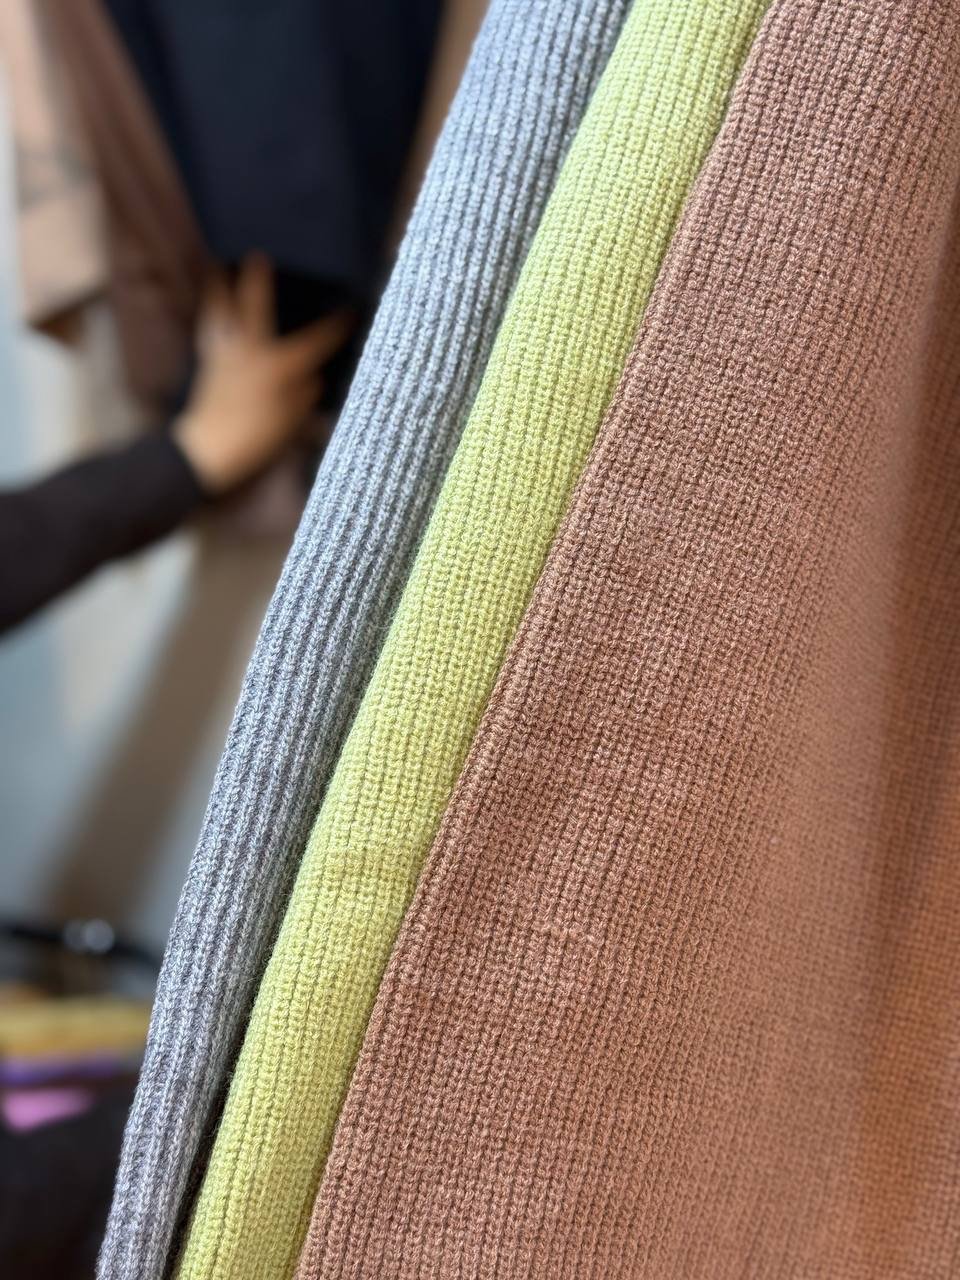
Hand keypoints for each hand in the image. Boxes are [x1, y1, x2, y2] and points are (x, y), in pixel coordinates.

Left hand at [173, 255, 352, 493]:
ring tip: (219, 263)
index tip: (351, 310)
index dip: (336, 325)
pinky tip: (212, 306)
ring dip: (220, 285)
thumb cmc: (257, 439)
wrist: (208, 451)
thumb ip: (306, 394)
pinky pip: (209, 328)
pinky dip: (211, 313)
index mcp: (280, 365)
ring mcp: (226, 352)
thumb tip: (314, 376)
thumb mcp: (293, 422)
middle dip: (259, 278)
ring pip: (221, 309)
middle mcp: (251, 349)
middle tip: (260, 253)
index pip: (316, 340)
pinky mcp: (209, 361)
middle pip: (255, 304)